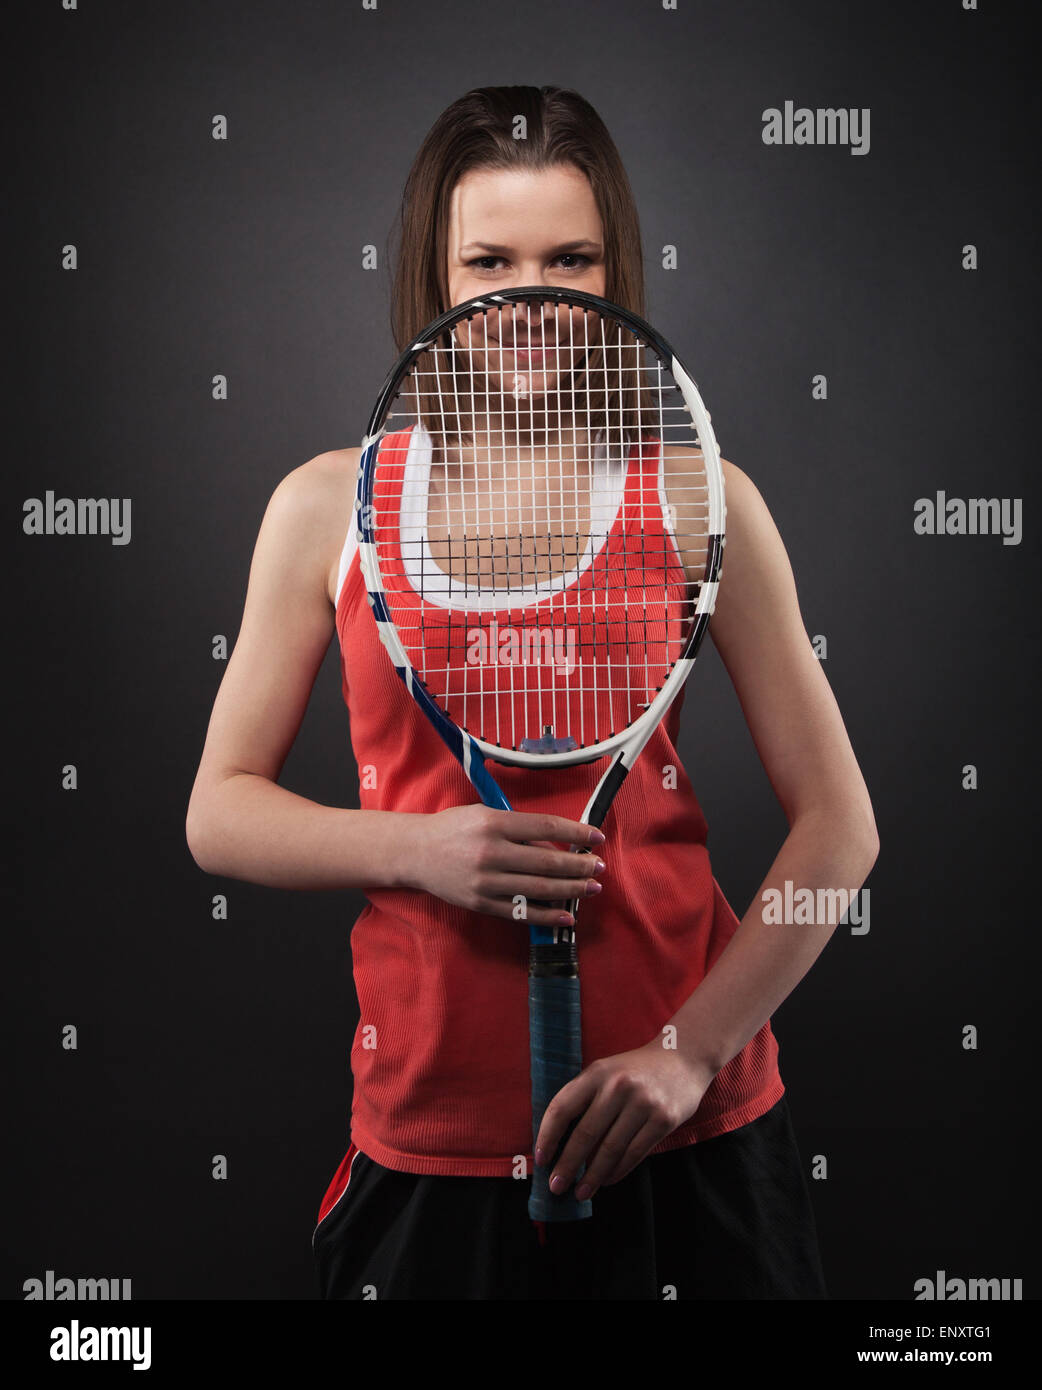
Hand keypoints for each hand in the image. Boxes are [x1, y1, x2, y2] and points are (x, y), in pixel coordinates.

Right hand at [403, 805, 606, 927]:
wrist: (415, 853)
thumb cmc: (453, 829)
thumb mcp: (485, 816)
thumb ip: (519, 829)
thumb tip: (556, 845)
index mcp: (494, 824)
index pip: (546, 827)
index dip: (576, 832)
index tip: (596, 837)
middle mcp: (491, 853)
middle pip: (547, 860)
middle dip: (579, 865)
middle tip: (599, 867)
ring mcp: (486, 881)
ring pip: (539, 888)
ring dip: (571, 889)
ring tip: (591, 887)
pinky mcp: (481, 903)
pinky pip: (521, 912)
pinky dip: (547, 915)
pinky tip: (567, 915)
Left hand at [534, 1042, 716, 1199]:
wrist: (682, 1058)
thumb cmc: (635, 1070)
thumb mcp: (606, 1071)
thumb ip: (585, 1098)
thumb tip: (559, 1142)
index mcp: (597, 1072)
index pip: (563, 1107)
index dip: (548, 1136)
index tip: (541, 1160)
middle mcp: (618, 1086)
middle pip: (585, 1134)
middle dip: (568, 1165)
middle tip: (556, 1186)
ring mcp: (643, 1103)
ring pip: (610, 1149)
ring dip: (593, 1176)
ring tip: (581, 1192)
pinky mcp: (663, 1119)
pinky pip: (635, 1153)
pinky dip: (618, 1171)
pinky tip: (607, 1181)